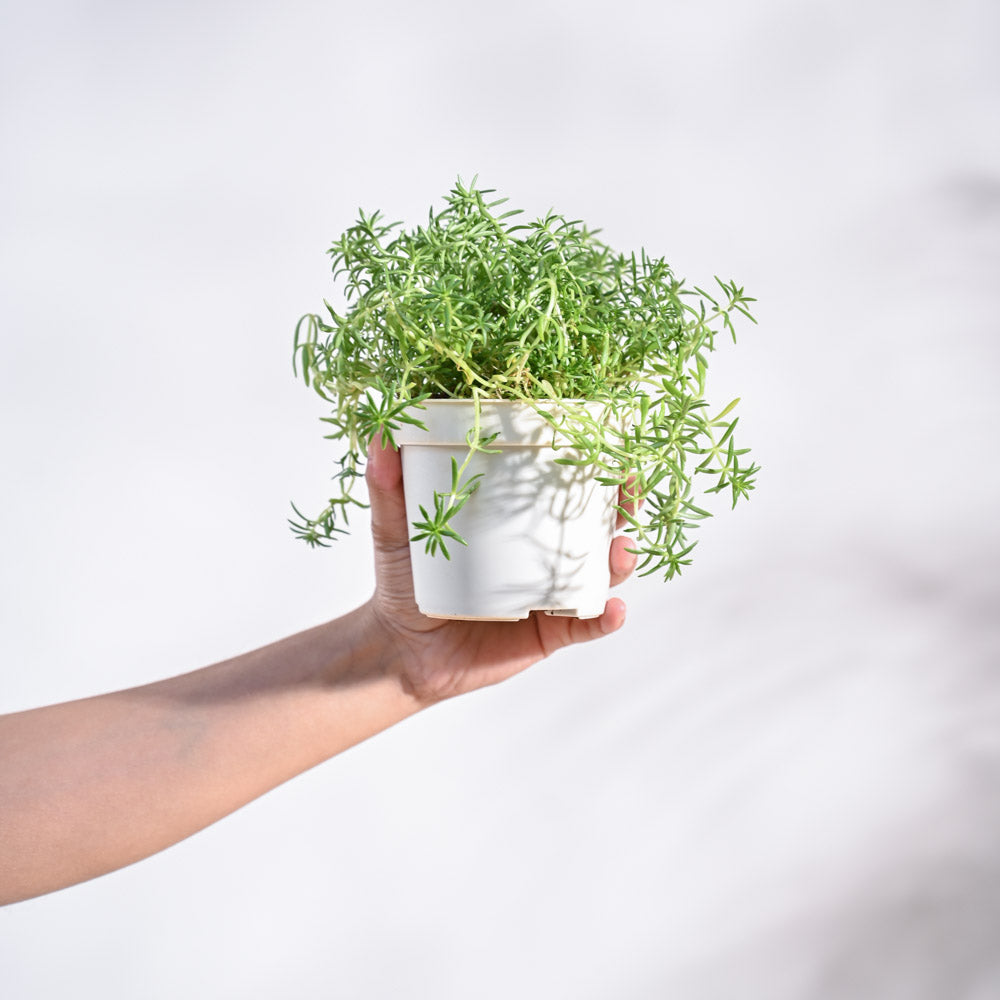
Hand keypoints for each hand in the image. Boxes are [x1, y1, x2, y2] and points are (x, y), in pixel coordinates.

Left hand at [363, 435, 637, 704]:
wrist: (400, 649)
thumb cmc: (403, 581)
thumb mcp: (396, 529)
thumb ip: (387, 487)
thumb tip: (379, 437)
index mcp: (517, 520)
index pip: (561, 484)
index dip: (591, 463)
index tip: (607, 443)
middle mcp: (542, 553)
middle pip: (597, 523)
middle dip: (622, 505)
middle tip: (628, 490)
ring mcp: (550, 593)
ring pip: (600, 573)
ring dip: (620, 559)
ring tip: (621, 549)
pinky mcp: (549, 634)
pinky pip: (586, 626)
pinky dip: (604, 618)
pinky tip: (614, 609)